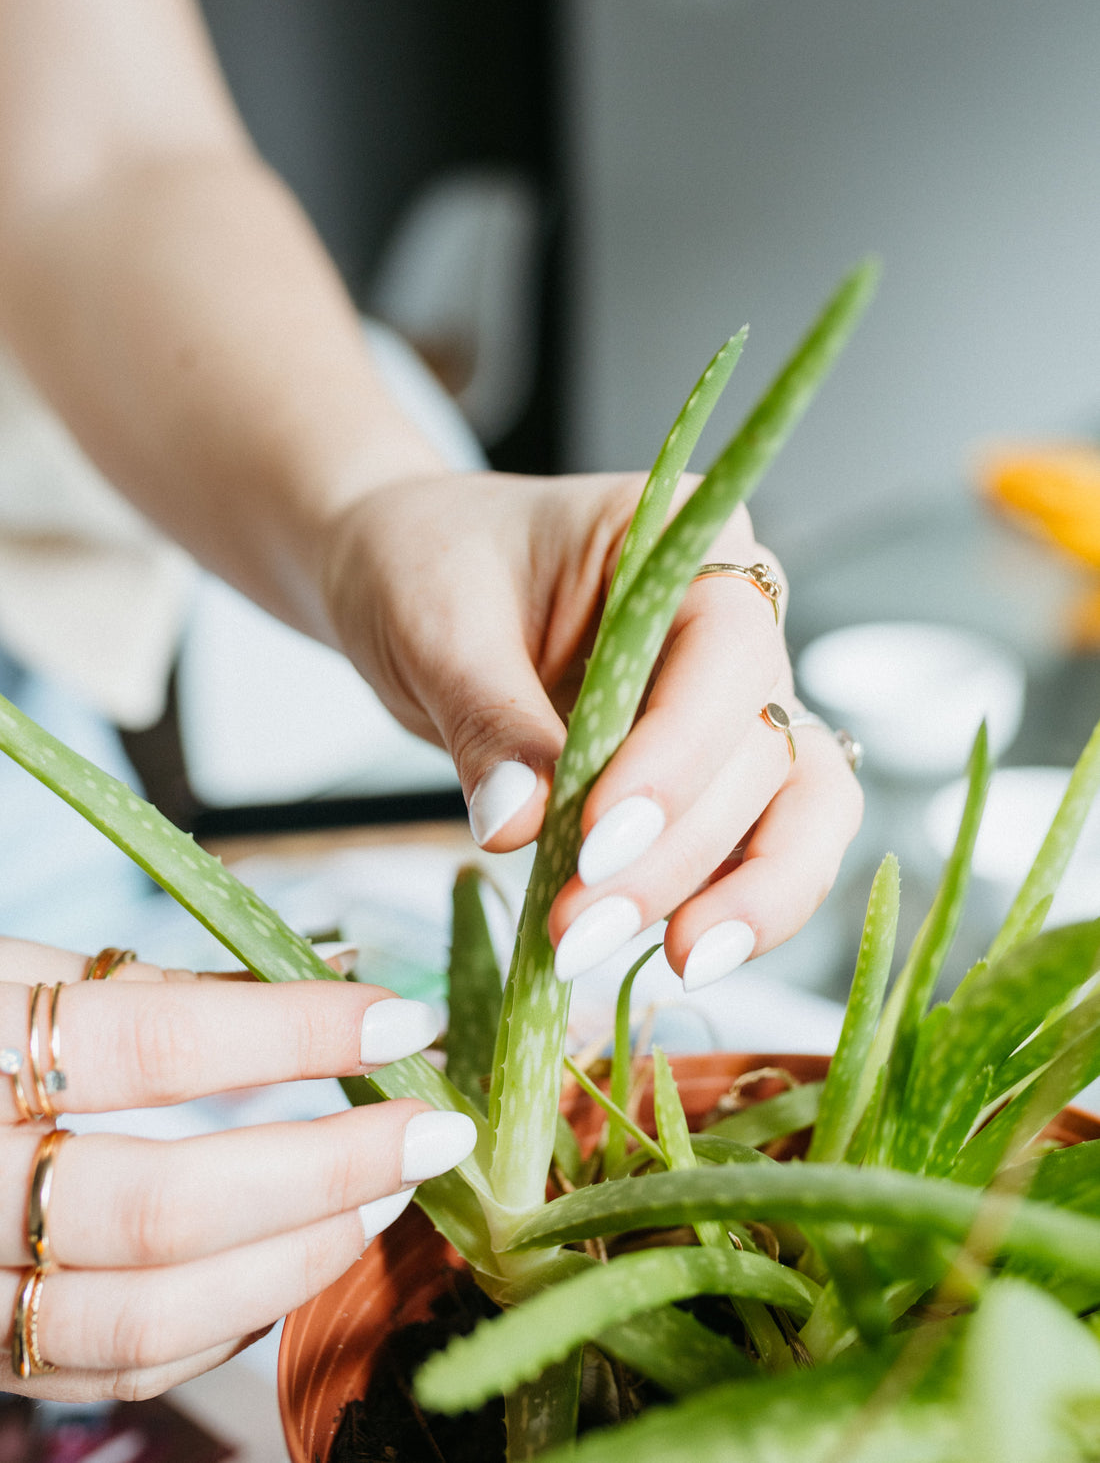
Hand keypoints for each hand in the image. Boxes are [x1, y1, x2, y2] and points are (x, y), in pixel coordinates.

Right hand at [0, 940, 474, 1401]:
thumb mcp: (11, 971)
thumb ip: (163, 982)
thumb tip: (340, 970)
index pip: (151, 1041)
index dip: (291, 1029)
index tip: (401, 1014)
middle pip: (161, 1207)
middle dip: (324, 1171)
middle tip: (430, 1131)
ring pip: (144, 1319)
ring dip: (295, 1260)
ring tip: (386, 1199)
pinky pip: (114, 1371)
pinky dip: (224, 1325)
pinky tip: (292, 1263)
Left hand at [324, 471, 861, 987]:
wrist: (408, 584)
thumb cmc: (428, 566)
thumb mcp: (436, 624)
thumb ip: (486, 716)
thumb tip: (520, 825)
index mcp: (683, 540)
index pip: (726, 649)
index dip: (678, 753)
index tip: (598, 835)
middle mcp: (734, 620)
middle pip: (764, 744)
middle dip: (681, 850)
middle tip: (579, 926)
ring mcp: (732, 703)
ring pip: (801, 806)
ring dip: (740, 895)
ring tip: (659, 961)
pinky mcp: (709, 777)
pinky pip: (760, 846)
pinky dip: (730, 906)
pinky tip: (668, 955)